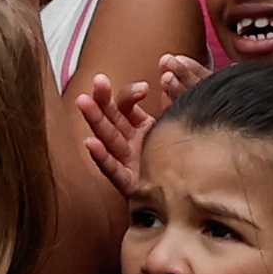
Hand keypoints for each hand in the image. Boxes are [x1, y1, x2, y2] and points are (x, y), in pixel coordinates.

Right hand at [74, 49, 196, 197]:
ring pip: (107, 138)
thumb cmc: (184, 160)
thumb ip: (174, 103)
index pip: (127, 106)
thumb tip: (171, 76)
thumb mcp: (178, 127)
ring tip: (83, 101)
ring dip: (94, 119)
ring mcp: (125, 162)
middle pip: (112, 117)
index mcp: (140, 128)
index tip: (145, 87)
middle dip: (103, 98)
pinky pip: (112, 169)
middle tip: (98, 80)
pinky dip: (100, 156)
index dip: (130, 94)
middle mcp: (129, 143)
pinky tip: (89, 143)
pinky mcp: (128, 183)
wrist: (190, 197)